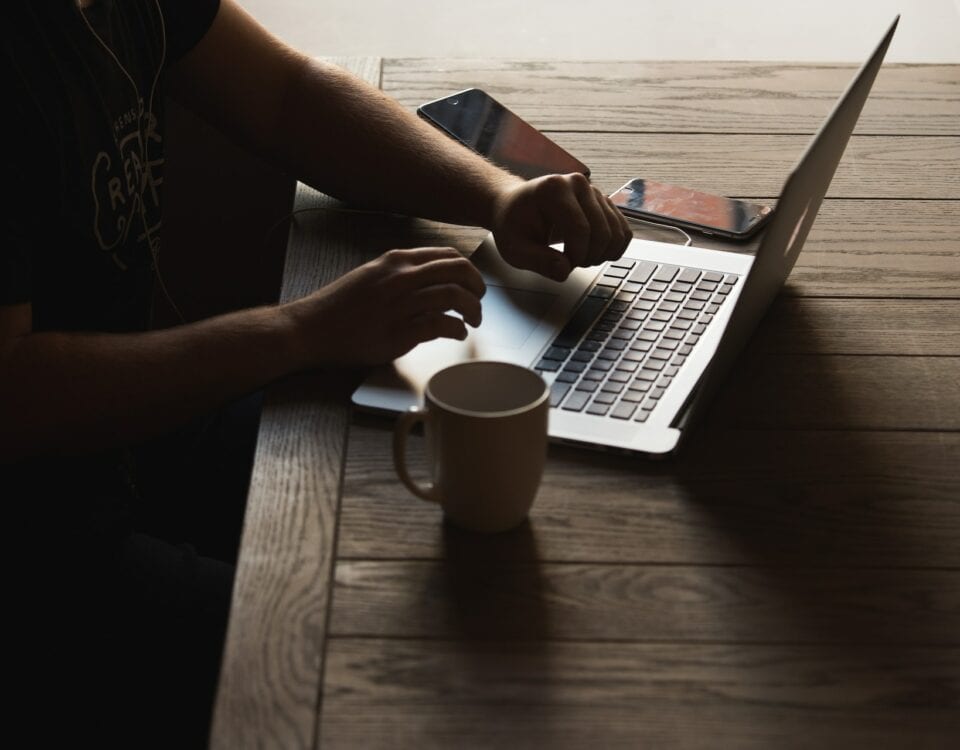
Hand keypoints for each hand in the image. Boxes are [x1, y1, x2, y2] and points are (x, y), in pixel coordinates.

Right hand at [285, 247, 484, 366]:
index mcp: (396, 261)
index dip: (467, 270)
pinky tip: (458, 334)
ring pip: (455, 296)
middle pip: (458, 271)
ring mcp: (401, 303)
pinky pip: (442, 325)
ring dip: (473, 310)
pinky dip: (457, 330)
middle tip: (480, 300)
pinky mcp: (400, 331)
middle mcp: (401, 277)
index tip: (472, 283)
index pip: (447, 256)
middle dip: (477, 286)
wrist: (312, 328)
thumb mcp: (371, 276)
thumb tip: (429, 279)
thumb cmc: (339, 307)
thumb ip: (400, 274)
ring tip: (473, 321)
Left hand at [489, 173, 632, 281]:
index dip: (576, 256)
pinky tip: (594, 253)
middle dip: (589, 257)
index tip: (563, 266)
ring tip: (580, 258)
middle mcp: (578, 184)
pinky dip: (613, 248)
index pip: (580, 229)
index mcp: (554, 189)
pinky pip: (623, 230)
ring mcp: (594, 191)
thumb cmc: (514, 225)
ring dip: (602, 254)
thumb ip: (538, 261)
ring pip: (617, 232)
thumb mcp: (515, 249)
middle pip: (602, 231)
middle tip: (570, 263)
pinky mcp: (604, 203)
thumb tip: (564, 271)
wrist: (516, 207)